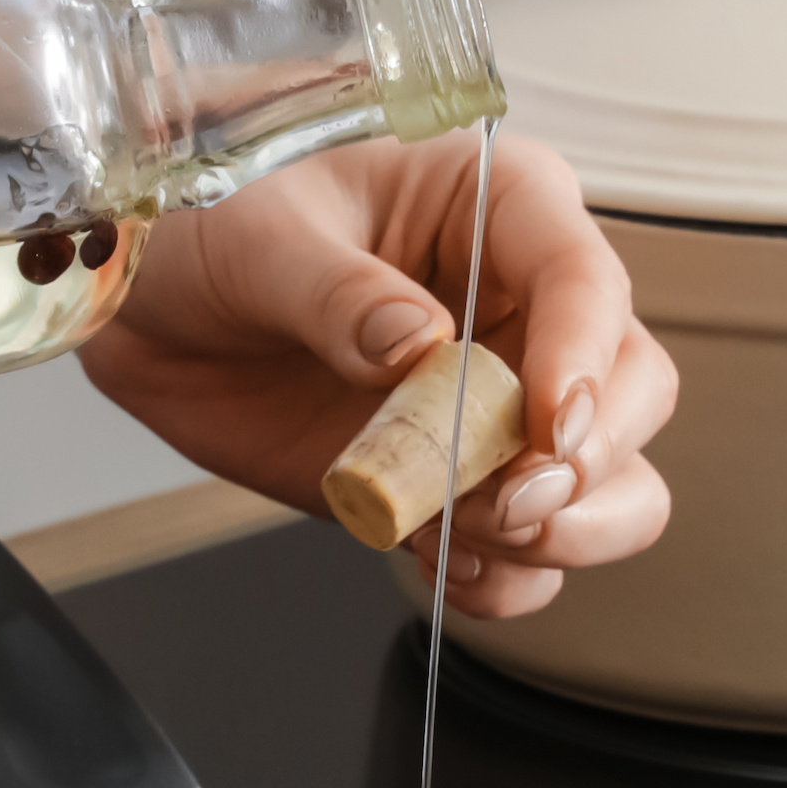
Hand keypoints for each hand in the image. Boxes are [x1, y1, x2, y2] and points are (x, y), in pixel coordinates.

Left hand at [81, 134, 674, 618]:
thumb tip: (415, 347)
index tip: (550, 424)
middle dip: (589, 461)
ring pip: (611, 485)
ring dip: (561, 532)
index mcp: (500, 208)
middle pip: (635, 391)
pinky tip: (438, 560)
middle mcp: (525, 308)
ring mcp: (500, 404)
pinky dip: (501, 579)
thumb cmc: (214, 221)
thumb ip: (340, 294)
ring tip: (467, 534)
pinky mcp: (457, 480)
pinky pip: (527, 554)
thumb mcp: (261, 236)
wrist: (151, 304)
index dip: (586, 358)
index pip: (586, 279)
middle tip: (508, 497)